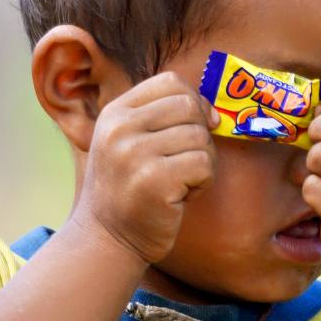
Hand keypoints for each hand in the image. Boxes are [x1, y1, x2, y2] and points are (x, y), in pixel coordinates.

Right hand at [75, 72, 218, 264]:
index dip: (194, 102)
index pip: (171, 82)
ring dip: (202, 162)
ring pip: (200, 137)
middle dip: (200, 134)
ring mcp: (134, 154)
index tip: (197, 126)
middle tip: (185, 162)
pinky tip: (181, 196)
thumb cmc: (127, 189)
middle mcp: (120, 129)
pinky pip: (203, 165)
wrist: (105, 239)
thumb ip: (161, 118)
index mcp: (115, 112)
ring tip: (179, 182)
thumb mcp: (128, 142)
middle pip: (189, 106)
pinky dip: (202, 182)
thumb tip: (214, 112)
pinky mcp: (154, 181)